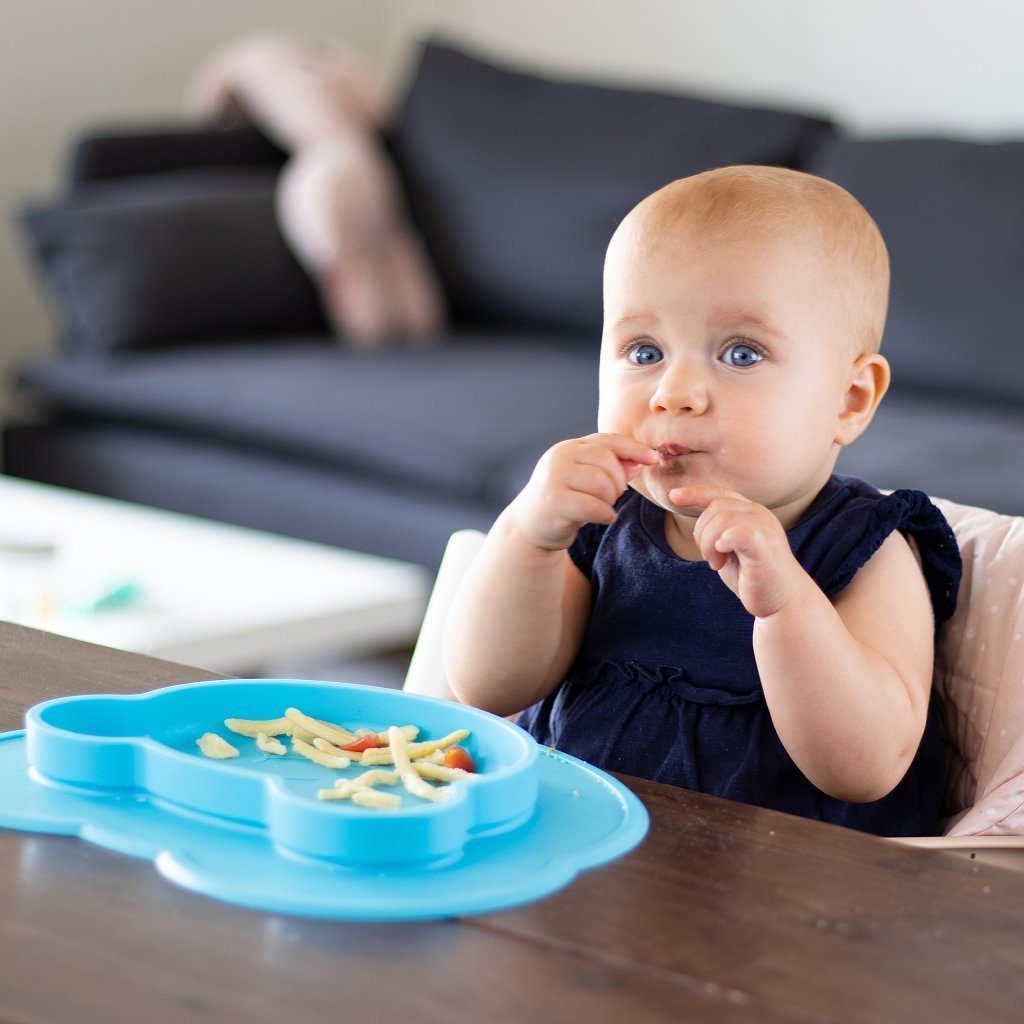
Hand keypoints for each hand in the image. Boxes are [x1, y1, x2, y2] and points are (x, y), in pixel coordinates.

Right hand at [511, 433, 658, 550]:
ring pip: (602, 483)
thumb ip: (612, 469)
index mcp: (570, 448)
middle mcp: (560, 457)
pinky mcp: (554, 502)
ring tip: (603, 507)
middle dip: (618, 482)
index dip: (634, 448)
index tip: (654, 459)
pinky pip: (593, 506)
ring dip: (610, 500)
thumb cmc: (564, 500)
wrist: (529, 525)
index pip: (608, 440)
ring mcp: (554, 478)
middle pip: (607, 461)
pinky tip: (604, 517)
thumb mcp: (587, 480)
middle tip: (613, 496)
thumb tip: (641, 461)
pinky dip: (605, 514)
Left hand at [668, 484, 806, 617]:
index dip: (694, 493)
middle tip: (711, 558)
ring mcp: (765, 528)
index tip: (673, 496)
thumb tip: (693, 512)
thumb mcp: (728, 547)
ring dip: (709, 544)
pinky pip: (738, 533)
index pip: (719, 494)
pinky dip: (723, 542)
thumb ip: (716, 530)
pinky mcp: (765, 546)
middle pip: (715, 506)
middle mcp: (759, 514)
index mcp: (750, 512)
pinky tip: (723, 556)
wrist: (782, 601)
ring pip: (721, 519)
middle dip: (702, 533)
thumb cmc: (753, 575)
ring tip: (717, 563)